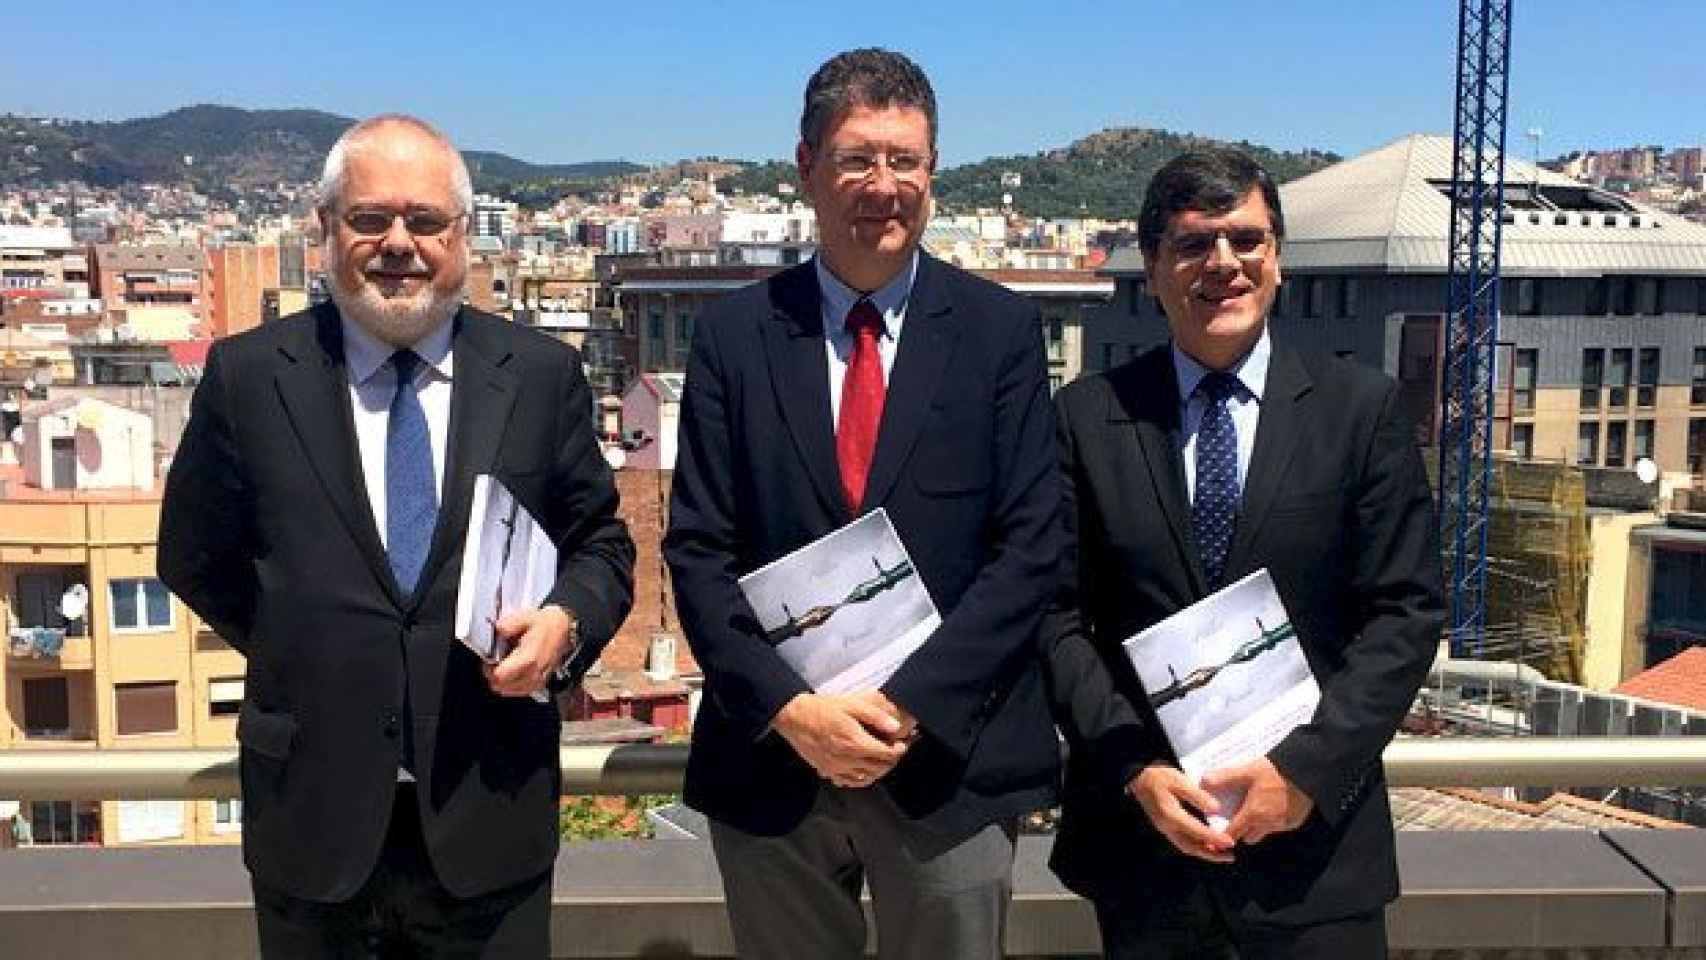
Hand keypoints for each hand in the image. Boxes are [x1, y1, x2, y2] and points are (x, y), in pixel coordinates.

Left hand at [485, 604, 574, 697]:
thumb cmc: (544, 624)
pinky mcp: (539, 684)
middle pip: (500, 686)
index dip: (488, 668)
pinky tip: (513, 671)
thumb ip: (507, 625)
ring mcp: (537, 681)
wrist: (562, 629)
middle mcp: (533, 673)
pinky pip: (517, 692)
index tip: (489, 658)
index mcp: (528, 658)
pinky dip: (511, 684)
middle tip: (495, 661)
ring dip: (501, 680)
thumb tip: (495, 631)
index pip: (498, 676)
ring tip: (505, 665)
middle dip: (492, 675)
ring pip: (507, 691)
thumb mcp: (524, 617)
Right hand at [773, 692, 909, 788]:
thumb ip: (875, 716)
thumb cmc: (821, 708)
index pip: (886, 755)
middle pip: (879, 768)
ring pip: (867, 778)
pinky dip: (862, 779)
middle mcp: (846, 759)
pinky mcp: (827, 770)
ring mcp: (836, 768)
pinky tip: (864, 769)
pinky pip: (850, 782)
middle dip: (892, 760)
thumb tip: (895, 727)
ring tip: (882, 759)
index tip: (901, 743)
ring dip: (879, 770)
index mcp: (854, 742)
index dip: (899, 750)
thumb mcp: (851, 704)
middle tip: (895, 750)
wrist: (794, 717)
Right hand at [1127, 764, 1233, 862]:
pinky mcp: (1164, 826)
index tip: (1230, 842)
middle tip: (1229, 856)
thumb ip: (1198, 796)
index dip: (1215, 838)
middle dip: (1211, 854)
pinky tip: (1205, 844)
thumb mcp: (1180, 781)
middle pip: (1191, 847)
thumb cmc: (1158, 776)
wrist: (1138, 777)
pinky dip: (1196, 846)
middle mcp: (1167, 826)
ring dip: (1204, 852)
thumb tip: (1216, 810)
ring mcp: (1164, 828)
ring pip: (1186, 846)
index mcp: (1171, 815)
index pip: (1197, 831)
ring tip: (1221, 854)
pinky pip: (1181, 841)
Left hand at [1200, 757, 1312, 845]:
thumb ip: (1224, 777)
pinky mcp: (1295, 822)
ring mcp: (1283, 825)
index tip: (1216, 834)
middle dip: (1241, 831)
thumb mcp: (1247, 770)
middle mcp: (1268, 824)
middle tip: (1237, 816)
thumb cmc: (1276, 771)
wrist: (1307, 772)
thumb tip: (1204, 782)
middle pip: (1248, 837)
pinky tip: (1272, 805)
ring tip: (1255, 808)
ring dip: (1257, 826)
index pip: (1232, 835)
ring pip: (1264, 833)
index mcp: (1253, 814)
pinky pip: (1278, 827)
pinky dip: (1272, 821)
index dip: (1222, 836)